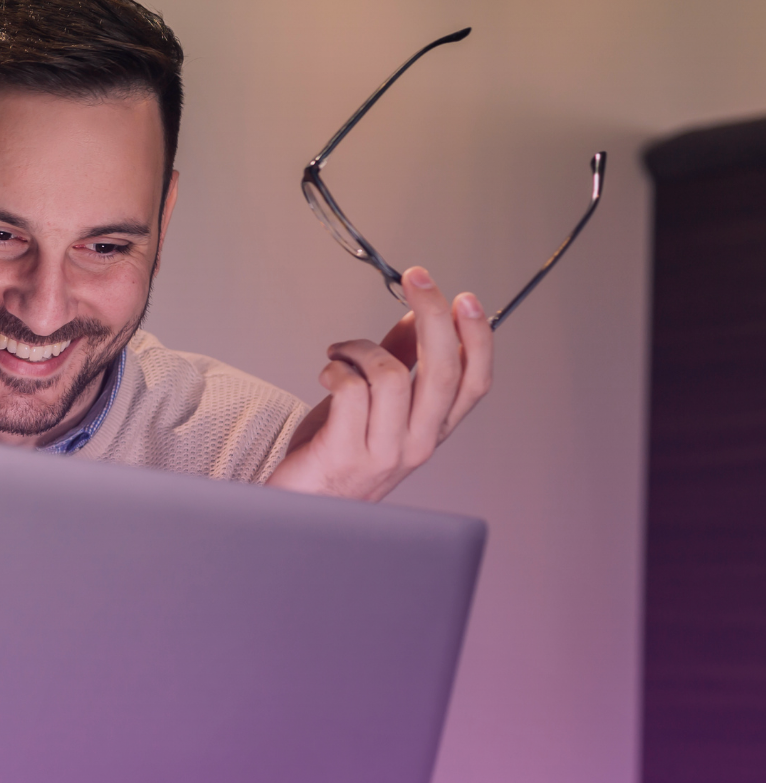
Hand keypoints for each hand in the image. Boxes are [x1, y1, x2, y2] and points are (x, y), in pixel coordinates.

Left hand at [266, 266, 492, 502]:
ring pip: (391, 376)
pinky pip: (351, 392)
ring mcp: (384, 451)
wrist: (303, 503)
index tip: (467, 299)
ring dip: (360, 350)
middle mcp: (417, 442)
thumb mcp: (379, 404)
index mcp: (433, 428)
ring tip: (339, 355)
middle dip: (434, 315)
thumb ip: (402, 361)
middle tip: (417, 279)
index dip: (477, 339)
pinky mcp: (347, 452)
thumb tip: (421, 315)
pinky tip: (327, 373)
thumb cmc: (338, 451)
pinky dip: (336, 370)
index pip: (474, 382)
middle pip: (442, 371)